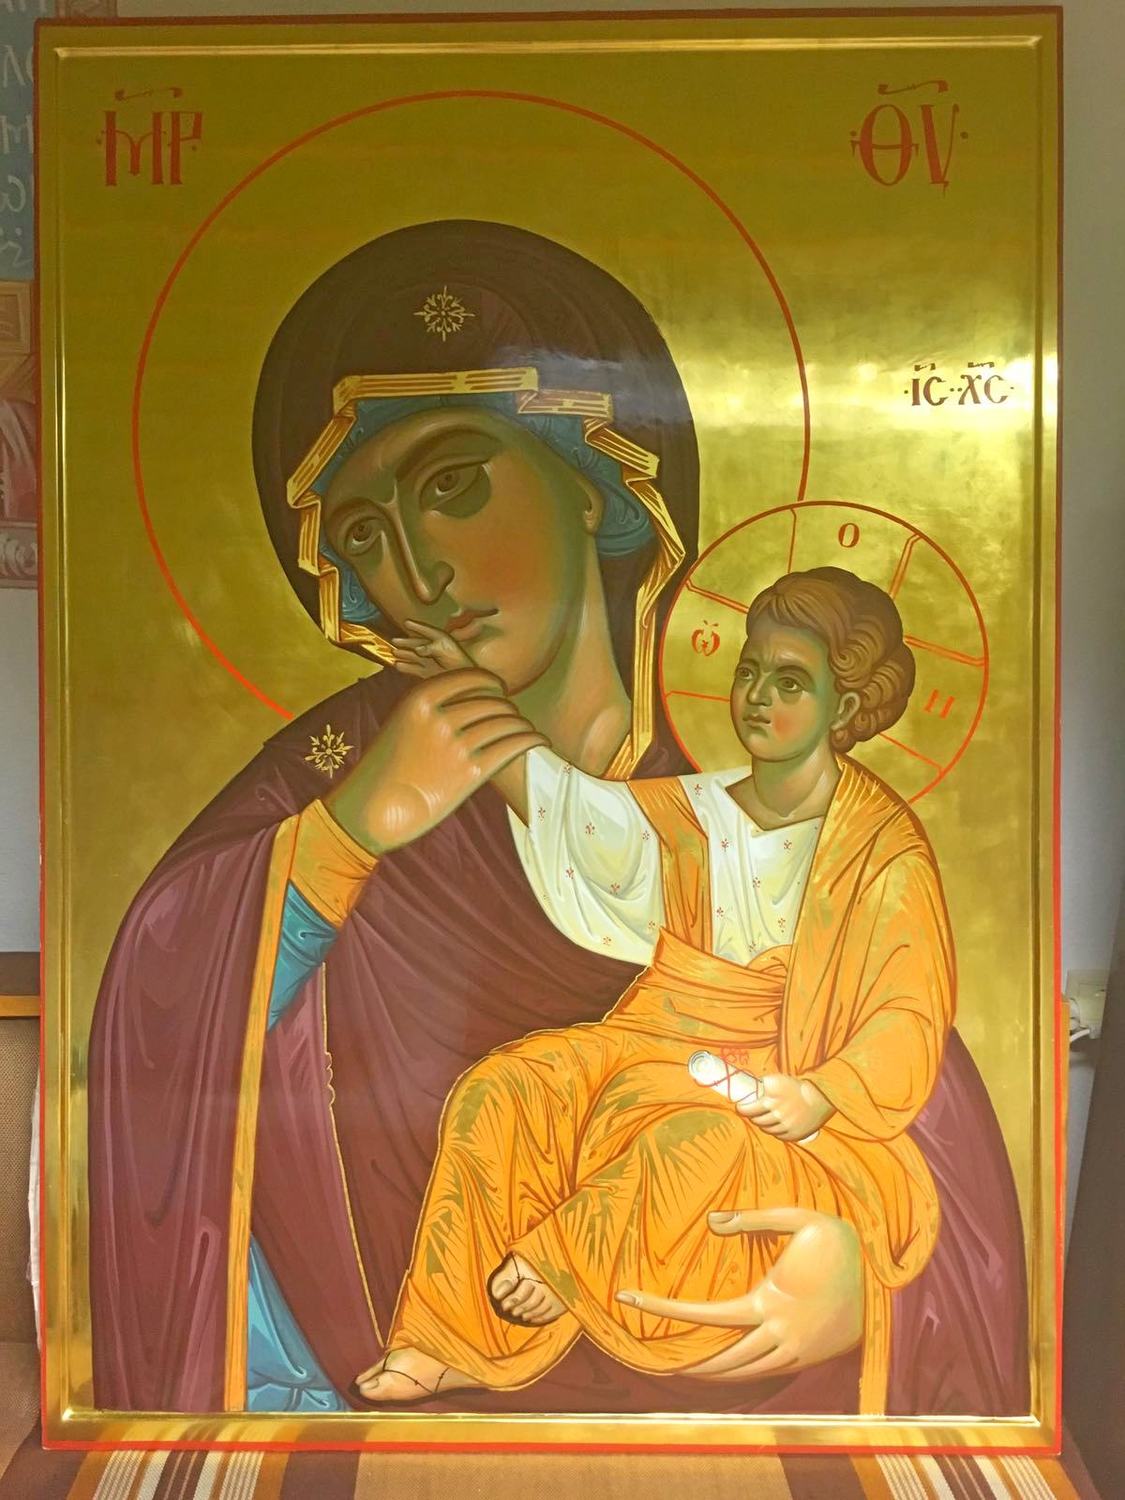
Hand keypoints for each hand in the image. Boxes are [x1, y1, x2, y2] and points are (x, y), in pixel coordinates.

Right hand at [324, 668, 546, 854]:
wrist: (372, 811)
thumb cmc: (385, 771)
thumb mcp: (401, 726)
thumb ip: (431, 711)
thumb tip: (469, 701)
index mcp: (420, 699)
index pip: (470, 677)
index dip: (490, 682)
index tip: (499, 689)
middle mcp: (440, 717)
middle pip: (492, 701)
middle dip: (507, 707)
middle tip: (512, 717)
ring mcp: (457, 744)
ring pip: (506, 721)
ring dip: (521, 724)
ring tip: (527, 730)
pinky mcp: (472, 772)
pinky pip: (512, 745)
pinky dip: (530, 739)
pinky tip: (538, 740)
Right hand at [391, 619, 474, 679]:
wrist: (463, 678)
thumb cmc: (457, 660)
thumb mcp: (443, 649)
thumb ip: (429, 648)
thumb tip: (417, 649)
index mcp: (440, 639)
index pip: (426, 631)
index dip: (416, 626)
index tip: (406, 622)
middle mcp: (434, 649)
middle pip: (417, 644)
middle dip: (406, 642)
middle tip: (394, 640)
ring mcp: (430, 661)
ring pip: (413, 656)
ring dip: (404, 654)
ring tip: (394, 652)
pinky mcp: (427, 673)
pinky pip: (414, 668)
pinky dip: (406, 667)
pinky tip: (398, 665)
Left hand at [616, 1207, 861, 1380]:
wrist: (887, 1274)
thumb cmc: (839, 1240)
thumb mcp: (798, 1217)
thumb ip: (752, 1218)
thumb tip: (712, 1222)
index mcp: (771, 1302)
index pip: (707, 1315)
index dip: (666, 1310)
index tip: (631, 1299)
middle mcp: (781, 1334)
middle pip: (724, 1361)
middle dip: (691, 1363)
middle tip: (659, 1359)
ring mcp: (798, 1350)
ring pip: (748, 1373)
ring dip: (717, 1374)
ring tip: (691, 1369)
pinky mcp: (812, 1356)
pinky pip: (771, 1373)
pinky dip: (746, 1373)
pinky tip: (733, 1366)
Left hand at [738, 1074, 833, 1141]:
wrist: (821, 1097)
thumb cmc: (798, 1086)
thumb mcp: (778, 1079)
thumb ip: (763, 1084)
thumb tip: (751, 1088)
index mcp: (770, 1099)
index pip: (747, 1109)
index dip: (742, 1109)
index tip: (741, 1107)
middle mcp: (776, 1113)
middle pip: (757, 1120)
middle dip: (753, 1117)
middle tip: (753, 1113)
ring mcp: (785, 1125)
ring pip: (766, 1129)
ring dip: (763, 1124)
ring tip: (765, 1118)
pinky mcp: (793, 1134)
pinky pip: (778, 1136)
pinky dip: (775, 1131)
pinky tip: (776, 1125)